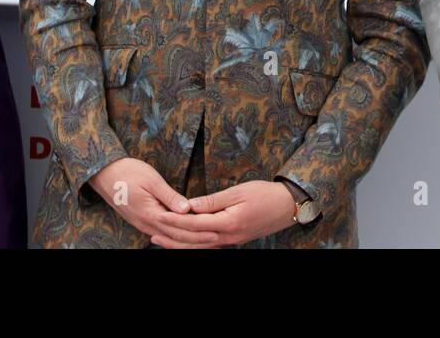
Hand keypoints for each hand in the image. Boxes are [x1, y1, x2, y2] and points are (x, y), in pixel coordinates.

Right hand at [87, 158, 218, 246]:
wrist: (104, 174)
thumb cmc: (128, 172)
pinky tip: (184, 235)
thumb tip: (188, 209)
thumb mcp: (151, 181)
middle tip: (217, 238)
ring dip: (187, 240)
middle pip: (176, 237)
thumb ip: (170, 197)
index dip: (198, 231)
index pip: (180, 228)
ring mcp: (143, 224)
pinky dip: (175, 236)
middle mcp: (147, 224)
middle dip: (196, 239)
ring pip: (168, 238)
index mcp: (151, 214)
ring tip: (204, 239)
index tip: (215, 229)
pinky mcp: (141, 221)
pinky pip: (161, 233)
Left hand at [153, 180, 296, 247]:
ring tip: (161, 240)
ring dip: (179, 244)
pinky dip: (193, 245)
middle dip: (172, 237)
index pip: (195, 225)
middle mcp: (228, 237)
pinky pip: (209, 246)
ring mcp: (231, 241)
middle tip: (152, 232)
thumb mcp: (238, 192)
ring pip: (200, 247)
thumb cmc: (264, 195)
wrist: (287, 207)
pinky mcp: (233, 240)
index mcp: (228, 223)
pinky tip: (184, 242)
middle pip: (194, 241)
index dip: (175, 221)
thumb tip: (190, 205)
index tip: (158, 216)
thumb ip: (213, 201)